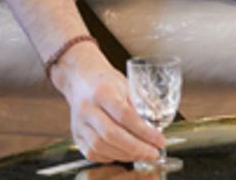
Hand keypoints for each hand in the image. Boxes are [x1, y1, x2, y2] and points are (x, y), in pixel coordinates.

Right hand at [50, 42, 164, 164]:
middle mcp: (88, 110)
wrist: (80, 79)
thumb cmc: (106, 81)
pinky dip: (110, 157)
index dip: (144, 131)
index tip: (159, 141)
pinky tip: (124, 154)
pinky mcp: (76, 135)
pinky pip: (92, 153)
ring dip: (125, 155)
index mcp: (103, 93)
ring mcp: (79, 124)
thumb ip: (139, 104)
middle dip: (136, 148)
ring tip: (142, 155)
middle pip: (112, 135)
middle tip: (153, 153)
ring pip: (100, 147)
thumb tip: (156, 125)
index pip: (125, 116)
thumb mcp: (126, 85)